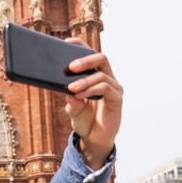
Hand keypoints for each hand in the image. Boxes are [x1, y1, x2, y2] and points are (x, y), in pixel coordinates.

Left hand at [64, 38, 122, 169]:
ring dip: (84, 81)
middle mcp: (106, 78)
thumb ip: (69, 97)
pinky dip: (91, 90)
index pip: (90, 54)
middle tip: (70, 66)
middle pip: (101, 58)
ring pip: (101, 75)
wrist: (93, 139)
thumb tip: (64, 87)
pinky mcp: (117, 99)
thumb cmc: (83, 120)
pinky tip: (80, 95)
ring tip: (71, 88)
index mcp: (95, 75)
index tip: (66, 42)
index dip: (80, 45)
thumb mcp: (71, 107)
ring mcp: (113, 88)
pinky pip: (105, 88)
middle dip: (85, 59)